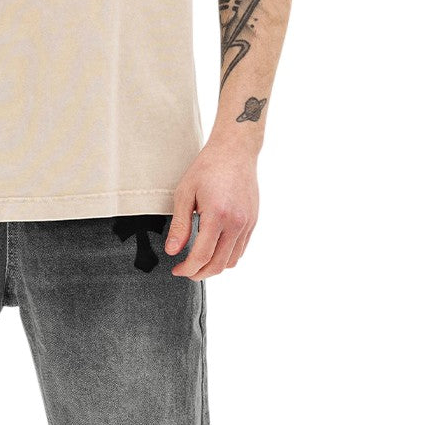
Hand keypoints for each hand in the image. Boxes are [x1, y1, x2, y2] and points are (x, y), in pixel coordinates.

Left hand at [163, 139, 258, 279]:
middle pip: (218, 264)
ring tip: (198, 262)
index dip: (187, 268)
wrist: (234, 151)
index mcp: (217, 215)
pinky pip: (241, 249)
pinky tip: (214, 250)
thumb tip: (172, 250)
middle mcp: (236, 223)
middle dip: (200, 273)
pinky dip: (227, 256)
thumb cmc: (207, 168)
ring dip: (214, 267)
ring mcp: (247, 224)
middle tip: (185, 271)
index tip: (176, 270)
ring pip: (232, 261)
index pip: (202, 255)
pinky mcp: (252, 222)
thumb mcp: (185, 193)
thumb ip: (179, 225)